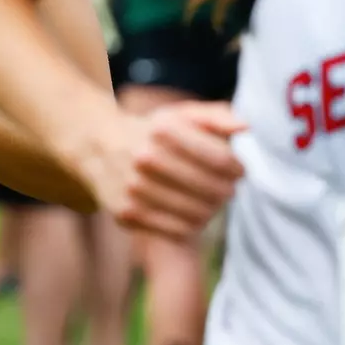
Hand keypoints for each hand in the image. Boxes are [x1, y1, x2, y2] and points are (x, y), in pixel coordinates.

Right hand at [81, 102, 245, 238]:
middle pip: (213, 189)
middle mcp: (146, 158)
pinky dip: (192, 223)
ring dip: (212, 209)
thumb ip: (217, 116)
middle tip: (227, 189)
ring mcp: (134, 189)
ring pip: (199, 213)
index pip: (222, 160)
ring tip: (211, 200)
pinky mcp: (127, 213)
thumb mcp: (180, 114)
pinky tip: (192, 212)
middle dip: (228, 190)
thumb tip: (247, 127)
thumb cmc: (152, 131)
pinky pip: (178, 229)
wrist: (97, 146)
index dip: (238, 169)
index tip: (240, 172)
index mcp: (164, 130)